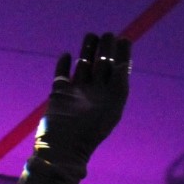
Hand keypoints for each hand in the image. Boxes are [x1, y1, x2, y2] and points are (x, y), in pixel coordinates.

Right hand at [33, 32, 131, 178]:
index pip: (119, 72)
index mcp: (111, 99)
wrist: (62, 149)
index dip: (122, 55)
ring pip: (83, 67)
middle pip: (102, 66)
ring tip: (91, 36)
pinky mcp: (59, 94)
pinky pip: (62, 75)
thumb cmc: (88, 132)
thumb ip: (118, 85)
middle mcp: (96, 95)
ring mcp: (77, 94)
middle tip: (107, 34)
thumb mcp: (110, 107)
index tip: (124, 40)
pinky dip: (63, 65)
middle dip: (105, 50)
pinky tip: (66, 55)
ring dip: (87, 51)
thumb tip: (123, 64)